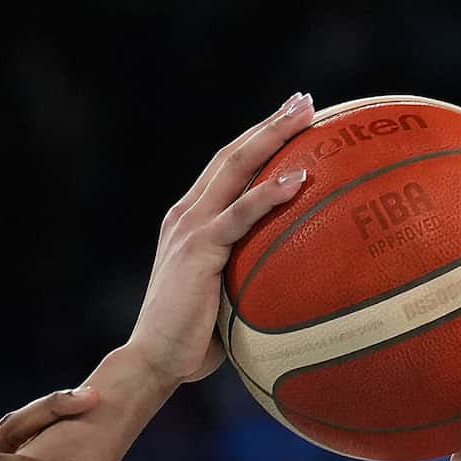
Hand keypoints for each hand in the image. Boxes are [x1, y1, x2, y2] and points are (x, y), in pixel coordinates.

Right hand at [124, 93, 319, 388]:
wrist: (154, 360)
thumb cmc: (193, 343)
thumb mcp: (226, 300)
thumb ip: (250, 279)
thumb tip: (297, 286)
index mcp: (192, 221)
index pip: (228, 168)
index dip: (259, 140)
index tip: (291, 120)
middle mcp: (188, 214)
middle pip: (233, 153)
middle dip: (270, 123)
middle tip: (305, 100)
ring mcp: (190, 227)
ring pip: (236, 167)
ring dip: (272, 136)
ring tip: (306, 114)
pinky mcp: (198, 249)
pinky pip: (240, 213)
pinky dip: (270, 192)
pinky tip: (300, 176)